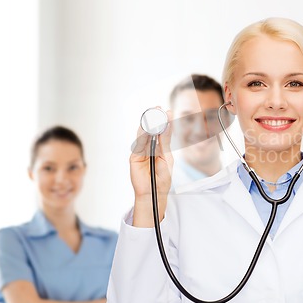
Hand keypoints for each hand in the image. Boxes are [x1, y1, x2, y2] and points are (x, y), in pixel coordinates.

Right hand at [130, 110, 172, 226]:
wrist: (154, 193)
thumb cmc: (162, 179)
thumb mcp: (167, 158)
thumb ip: (165, 142)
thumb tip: (166, 126)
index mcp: (160, 147)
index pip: (162, 131)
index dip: (165, 121)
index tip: (168, 111)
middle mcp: (150, 147)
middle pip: (152, 130)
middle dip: (155, 119)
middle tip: (158, 108)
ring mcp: (141, 151)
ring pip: (144, 135)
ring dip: (148, 125)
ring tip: (153, 115)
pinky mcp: (134, 157)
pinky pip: (138, 144)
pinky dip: (142, 136)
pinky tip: (147, 130)